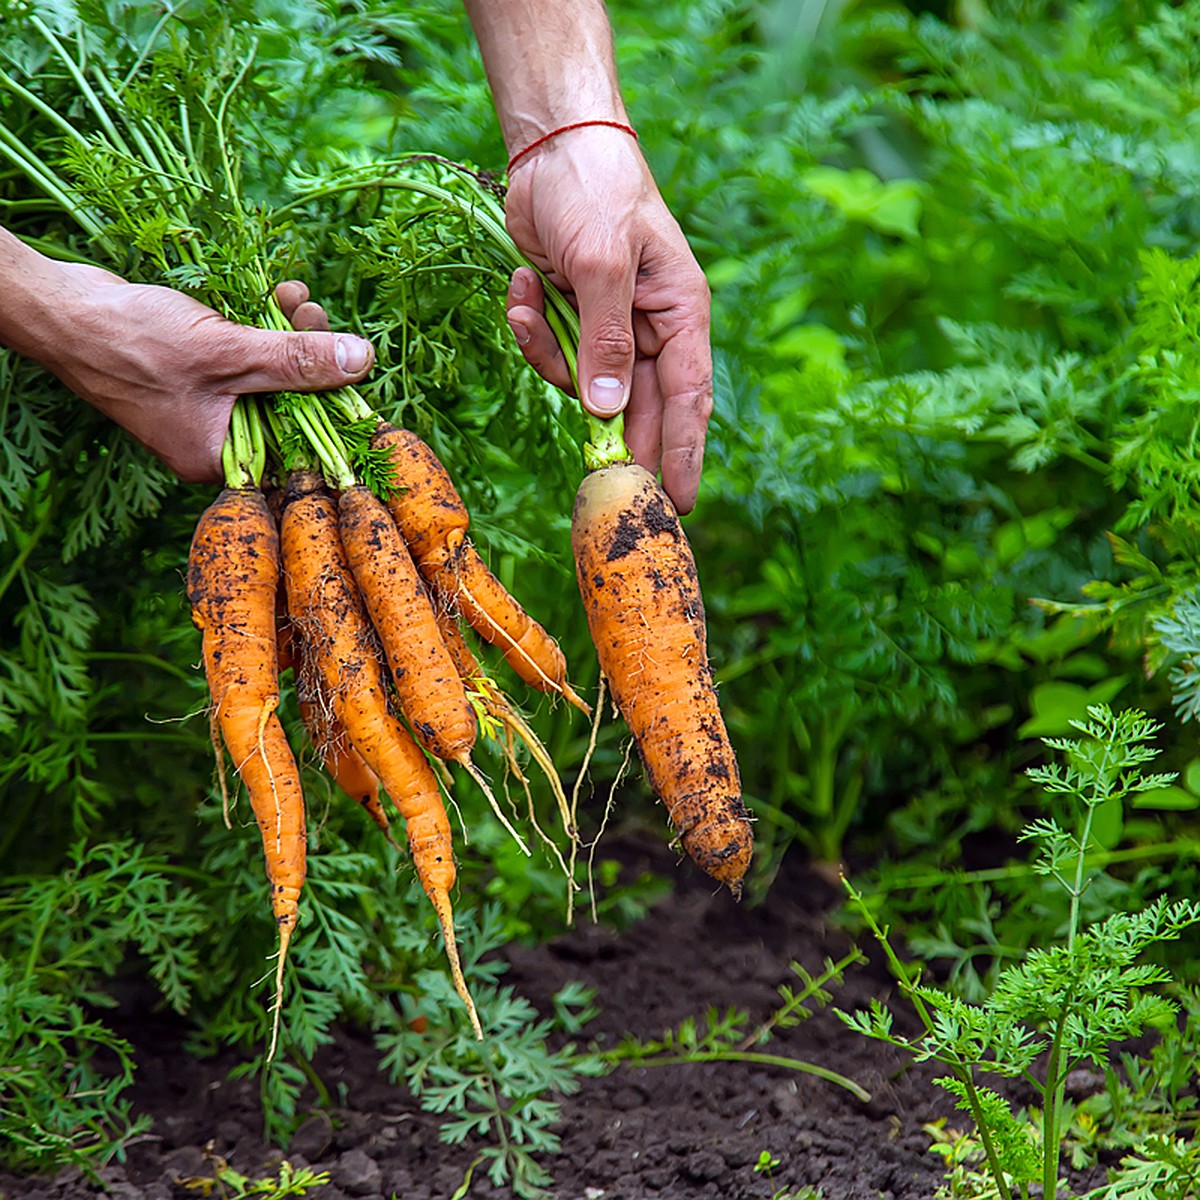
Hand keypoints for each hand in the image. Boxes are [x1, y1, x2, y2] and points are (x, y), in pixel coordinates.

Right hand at [23, 263, 372, 483]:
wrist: (61, 309)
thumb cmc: (133, 342)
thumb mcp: (230, 353)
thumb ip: (298, 362)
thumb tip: (362, 361)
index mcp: (219, 458)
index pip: (298, 445)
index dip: (332, 406)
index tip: (354, 367)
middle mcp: (213, 439)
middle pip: (288, 405)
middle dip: (312, 358)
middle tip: (320, 316)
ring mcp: (203, 406)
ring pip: (269, 374)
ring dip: (290, 333)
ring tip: (298, 297)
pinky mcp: (196, 373)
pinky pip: (245, 355)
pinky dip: (262, 327)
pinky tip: (278, 294)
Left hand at [503, 126, 711, 513]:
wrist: (551, 144)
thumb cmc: (595, 189)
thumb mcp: (601, 263)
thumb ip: (605, 339)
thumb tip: (607, 410)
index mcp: (679, 313)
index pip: (689, 398)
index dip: (684, 453)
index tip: (677, 503)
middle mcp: (649, 327)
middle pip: (637, 405)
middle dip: (609, 434)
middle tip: (596, 481)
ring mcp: (608, 325)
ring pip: (584, 383)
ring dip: (550, 357)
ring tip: (530, 303)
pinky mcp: (570, 318)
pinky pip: (552, 352)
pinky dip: (530, 329)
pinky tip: (521, 285)